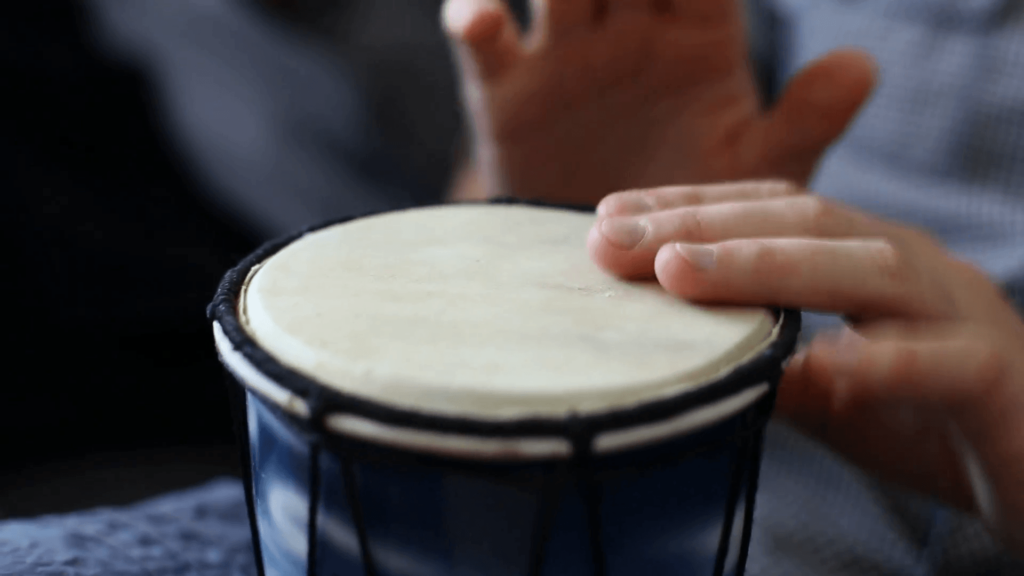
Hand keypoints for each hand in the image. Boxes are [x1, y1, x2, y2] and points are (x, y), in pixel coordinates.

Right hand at [442, 0, 874, 204]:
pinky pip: (486, 44)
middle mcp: (628, 30)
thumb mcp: (756, 176)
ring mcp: (565, 56)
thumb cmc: (703, 220)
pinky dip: (476, 20)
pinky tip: (482, 16)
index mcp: (697, 35)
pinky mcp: (508, 95)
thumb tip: (862, 63)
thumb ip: (804, 122)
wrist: (621, 275)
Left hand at [589, 182, 1023, 552]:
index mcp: (867, 258)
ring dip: (767, 266)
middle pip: (803, 222)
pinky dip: (883, 363)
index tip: (605, 219)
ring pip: (867, 268)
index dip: (688, 208)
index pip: (769, 213)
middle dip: (700, 225)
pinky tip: (821, 366)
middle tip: (610, 240)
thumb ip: (769, 366)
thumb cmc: (932, 418)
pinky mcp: (998, 378)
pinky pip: (945, 362)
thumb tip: (677, 356)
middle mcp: (910, 266)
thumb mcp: (831, 390)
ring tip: (679, 272)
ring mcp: (960, 313)